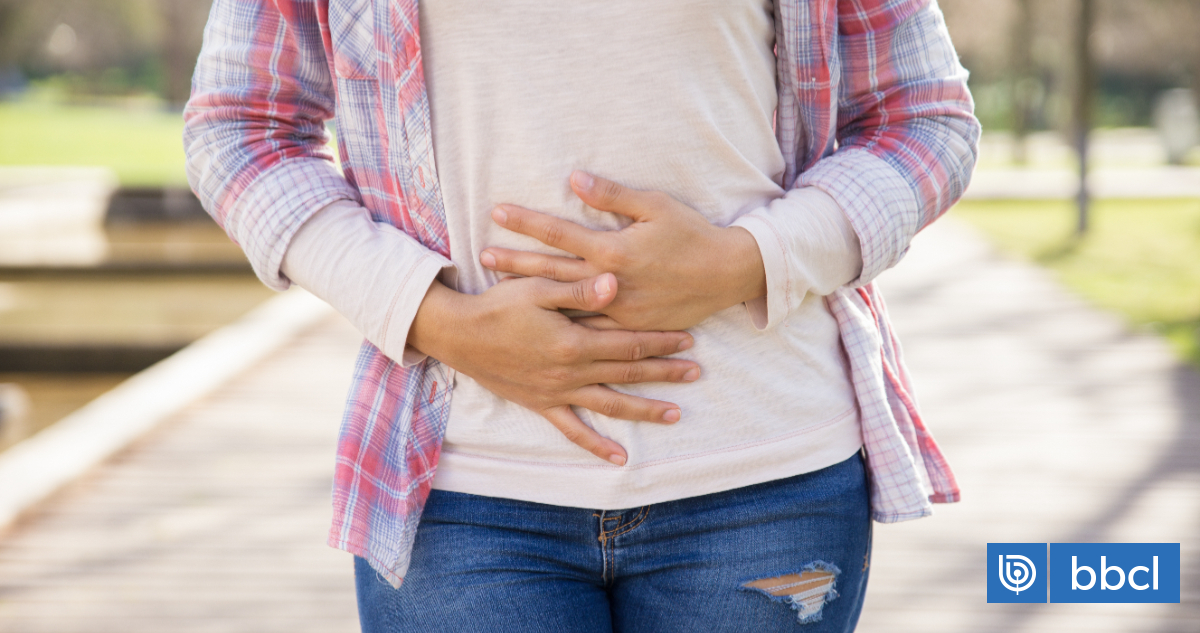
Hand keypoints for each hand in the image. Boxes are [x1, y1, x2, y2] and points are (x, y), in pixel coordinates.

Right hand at [408, 273, 699, 465]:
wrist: (458, 335)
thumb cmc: (497, 305)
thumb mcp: (537, 288)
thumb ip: (578, 289)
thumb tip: (615, 283)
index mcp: (573, 341)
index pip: (628, 342)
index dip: (660, 340)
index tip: (688, 338)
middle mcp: (570, 372)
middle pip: (627, 373)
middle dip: (664, 372)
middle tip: (696, 373)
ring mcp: (557, 392)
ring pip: (610, 404)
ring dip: (644, 409)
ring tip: (675, 414)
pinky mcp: (541, 404)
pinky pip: (573, 430)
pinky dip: (596, 445)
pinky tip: (619, 458)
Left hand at [480, 171, 766, 330]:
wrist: (726, 275)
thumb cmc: (692, 234)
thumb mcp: (655, 206)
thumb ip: (612, 195)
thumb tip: (575, 178)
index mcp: (614, 250)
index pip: (559, 233)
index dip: (527, 221)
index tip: (497, 212)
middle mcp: (610, 283)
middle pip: (551, 271)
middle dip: (515, 262)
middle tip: (483, 256)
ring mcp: (618, 309)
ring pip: (564, 303)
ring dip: (531, 295)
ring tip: (500, 290)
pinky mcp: (629, 327)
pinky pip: (589, 327)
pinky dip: (562, 322)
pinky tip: (540, 321)